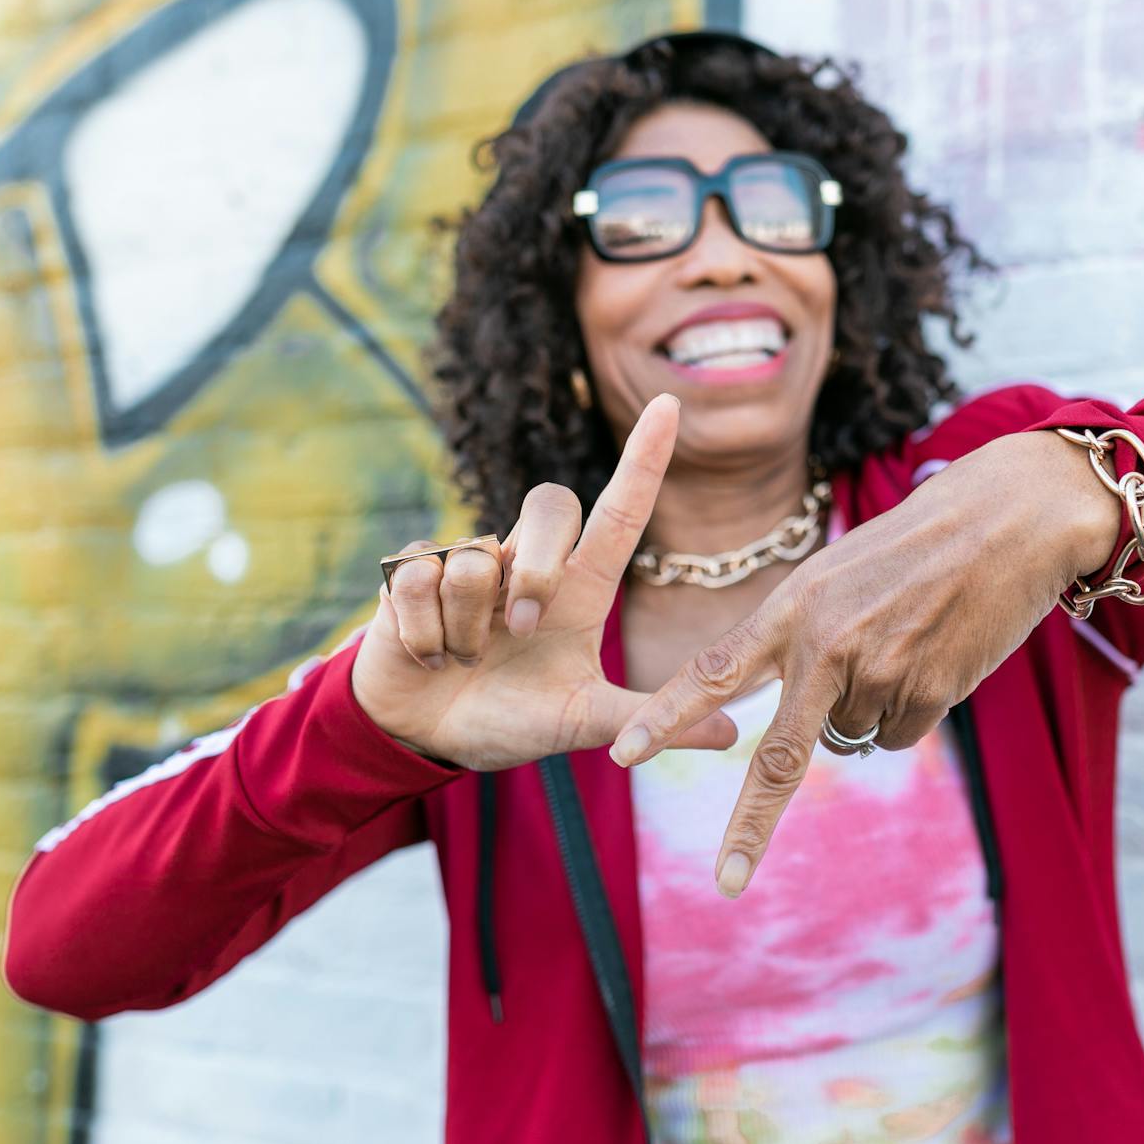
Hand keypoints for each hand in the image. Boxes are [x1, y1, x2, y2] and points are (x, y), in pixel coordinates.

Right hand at [351, 395, 738, 769]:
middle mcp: (528, 561)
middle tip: (521, 630)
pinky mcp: (410, 571)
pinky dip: (425, 634)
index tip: (669, 405)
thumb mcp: (580, 723)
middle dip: (535, 567)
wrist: (425, 738)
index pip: (620, 512)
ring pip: (472, 557)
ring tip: (463, 659)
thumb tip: (733, 735)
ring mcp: (468, 561)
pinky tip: (427, 655)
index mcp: (579, 588)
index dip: (645, 459)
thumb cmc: (508, 719)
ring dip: (467, 628)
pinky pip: (419, 580)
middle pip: (550, 503)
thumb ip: (646, 718)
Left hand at [609, 431, 1121, 895]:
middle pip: (780, 758)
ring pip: (852, 738)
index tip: (622, 755)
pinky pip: (899, 735)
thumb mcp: (834, 575)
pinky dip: (911, 710)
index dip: (664, 716)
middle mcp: (825, 648)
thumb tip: (811, 728)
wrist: (1007, 520)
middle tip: (727, 881)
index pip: (711, 670)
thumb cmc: (915, 544)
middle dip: (751, 826)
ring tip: (902, 643)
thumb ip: (800, 639)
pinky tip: (933, 658)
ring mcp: (880, 674)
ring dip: (867, 710)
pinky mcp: (932, 692)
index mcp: (790, 610)